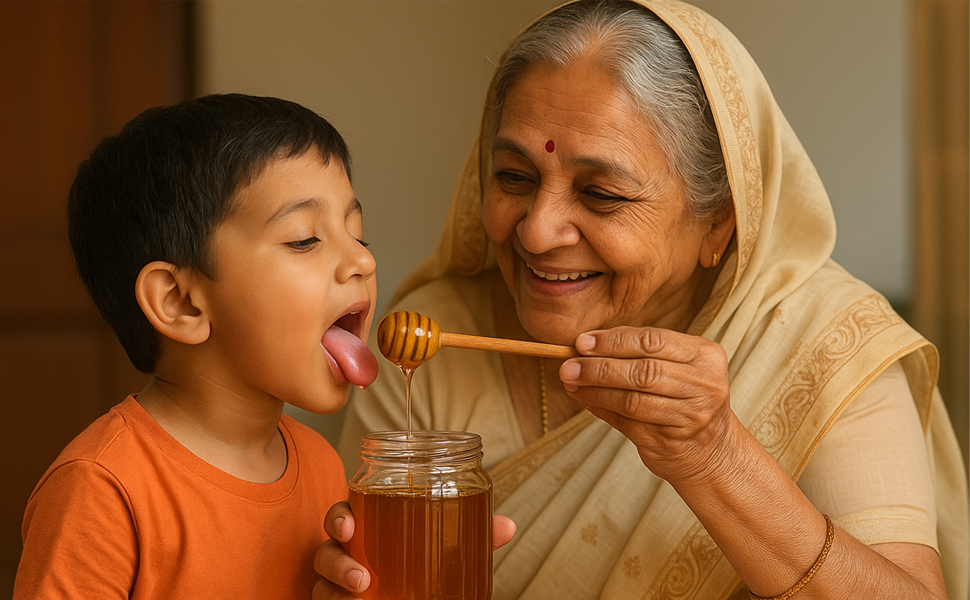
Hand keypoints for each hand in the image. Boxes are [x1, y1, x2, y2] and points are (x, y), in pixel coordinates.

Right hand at [312, 501, 515, 598]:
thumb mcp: (449, 550)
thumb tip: (507, 526)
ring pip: (321, 583)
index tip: (349, 526)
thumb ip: (473, 536)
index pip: (343, 515)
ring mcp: (340, 584)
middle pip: (324, 550)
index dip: (339, 517)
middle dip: (336, 561)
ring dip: (336, 591)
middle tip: (362, 577)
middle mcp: (348, 554)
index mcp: (370, 529)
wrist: (414, 597)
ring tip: (361, 597)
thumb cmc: (426, 564)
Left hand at [560, 326, 736, 483]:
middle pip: (642, 371)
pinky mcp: (670, 441)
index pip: (653, 340)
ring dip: (595, 390)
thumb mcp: (679, 367)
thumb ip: (641, 352)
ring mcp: (690, 417)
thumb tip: (587, 345)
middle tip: (569, 365)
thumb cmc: (685, 397)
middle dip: (599, 367)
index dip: (613, 340)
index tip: (582, 342)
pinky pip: (626, 422)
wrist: (710, 449)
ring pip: (632, 399)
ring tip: (571, 383)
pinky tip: (584, 400)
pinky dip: (601, 409)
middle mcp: (704, 386)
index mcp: (706, 356)